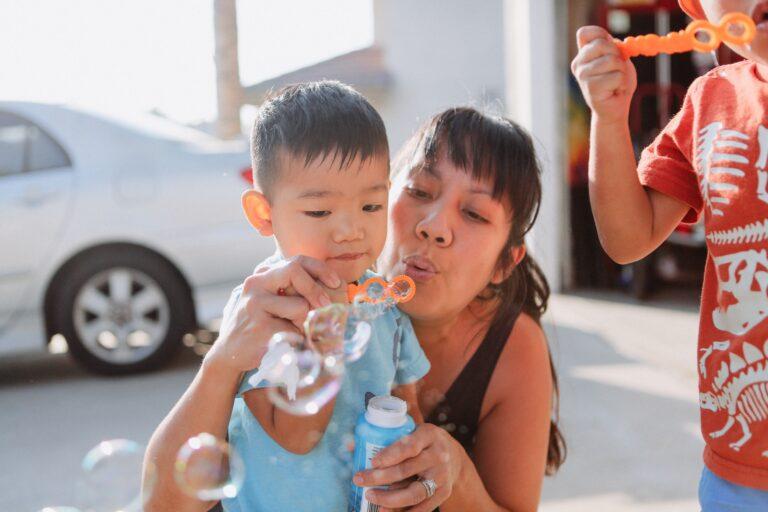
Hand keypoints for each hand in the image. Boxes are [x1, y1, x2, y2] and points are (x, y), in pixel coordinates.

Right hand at [204, 255, 341, 374]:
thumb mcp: (273, 301)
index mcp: (262, 276)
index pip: (296, 261)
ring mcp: (255, 305)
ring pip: (300, 306)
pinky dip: (297, 338)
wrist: (231, 352)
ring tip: (292, 330)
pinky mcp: (260, 328)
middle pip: (294, 270)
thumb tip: (334, 287)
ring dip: (305, 322)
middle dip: (316, 288)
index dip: (320, 269)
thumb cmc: (261, 325)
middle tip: (326, 305)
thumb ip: (293, 290)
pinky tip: (284, 342)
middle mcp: (256, 285)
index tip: (335, 283)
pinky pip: (295, 330)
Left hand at [353, 424, 464, 511]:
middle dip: (380, 477)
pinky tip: (385, 510)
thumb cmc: (422, 442)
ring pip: (414, 493)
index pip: (409, 446)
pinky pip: (421, 508)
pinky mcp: (443, 493)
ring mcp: (442, 477)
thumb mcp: (412, 431)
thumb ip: (386, 437)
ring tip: (370, 497)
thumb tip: (350, 445)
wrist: (453, 457)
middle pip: (406, 470)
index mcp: (429, 435)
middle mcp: (439, 456)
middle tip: (359, 479)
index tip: (372, 461)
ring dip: (389, 499)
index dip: (390, 455)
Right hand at [571, 26, 636, 123]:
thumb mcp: (617, 59)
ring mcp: (582, 76)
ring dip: (622, 71)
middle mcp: (578, 64)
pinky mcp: (591, 88)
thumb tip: (614, 41)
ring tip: (617, 81)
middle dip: (617, 54)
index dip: (600, 34)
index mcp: (583, 55)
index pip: (584, 33)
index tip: (611, 45)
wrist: (615, 107)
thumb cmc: (617, 82)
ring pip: (611, 60)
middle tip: (618, 68)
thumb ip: (614, 47)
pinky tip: (615, 90)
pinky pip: (616, 76)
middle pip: (601, 44)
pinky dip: (622, 82)